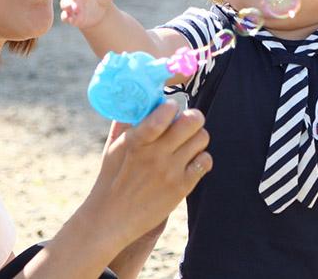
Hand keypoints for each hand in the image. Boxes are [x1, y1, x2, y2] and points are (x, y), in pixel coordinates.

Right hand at [88, 100, 211, 246]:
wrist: (112, 218)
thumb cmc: (111, 177)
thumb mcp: (114, 146)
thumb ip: (126, 122)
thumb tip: (136, 99)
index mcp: (137, 140)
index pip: (162, 115)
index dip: (172, 106)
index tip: (170, 107)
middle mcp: (155, 154)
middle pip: (192, 121)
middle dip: (193, 117)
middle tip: (187, 122)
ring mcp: (170, 171)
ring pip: (202, 138)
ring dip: (197, 137)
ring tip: (187, 143)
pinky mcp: (181, 187)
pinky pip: (205, 161)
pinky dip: (201, 158)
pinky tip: (190, 161)